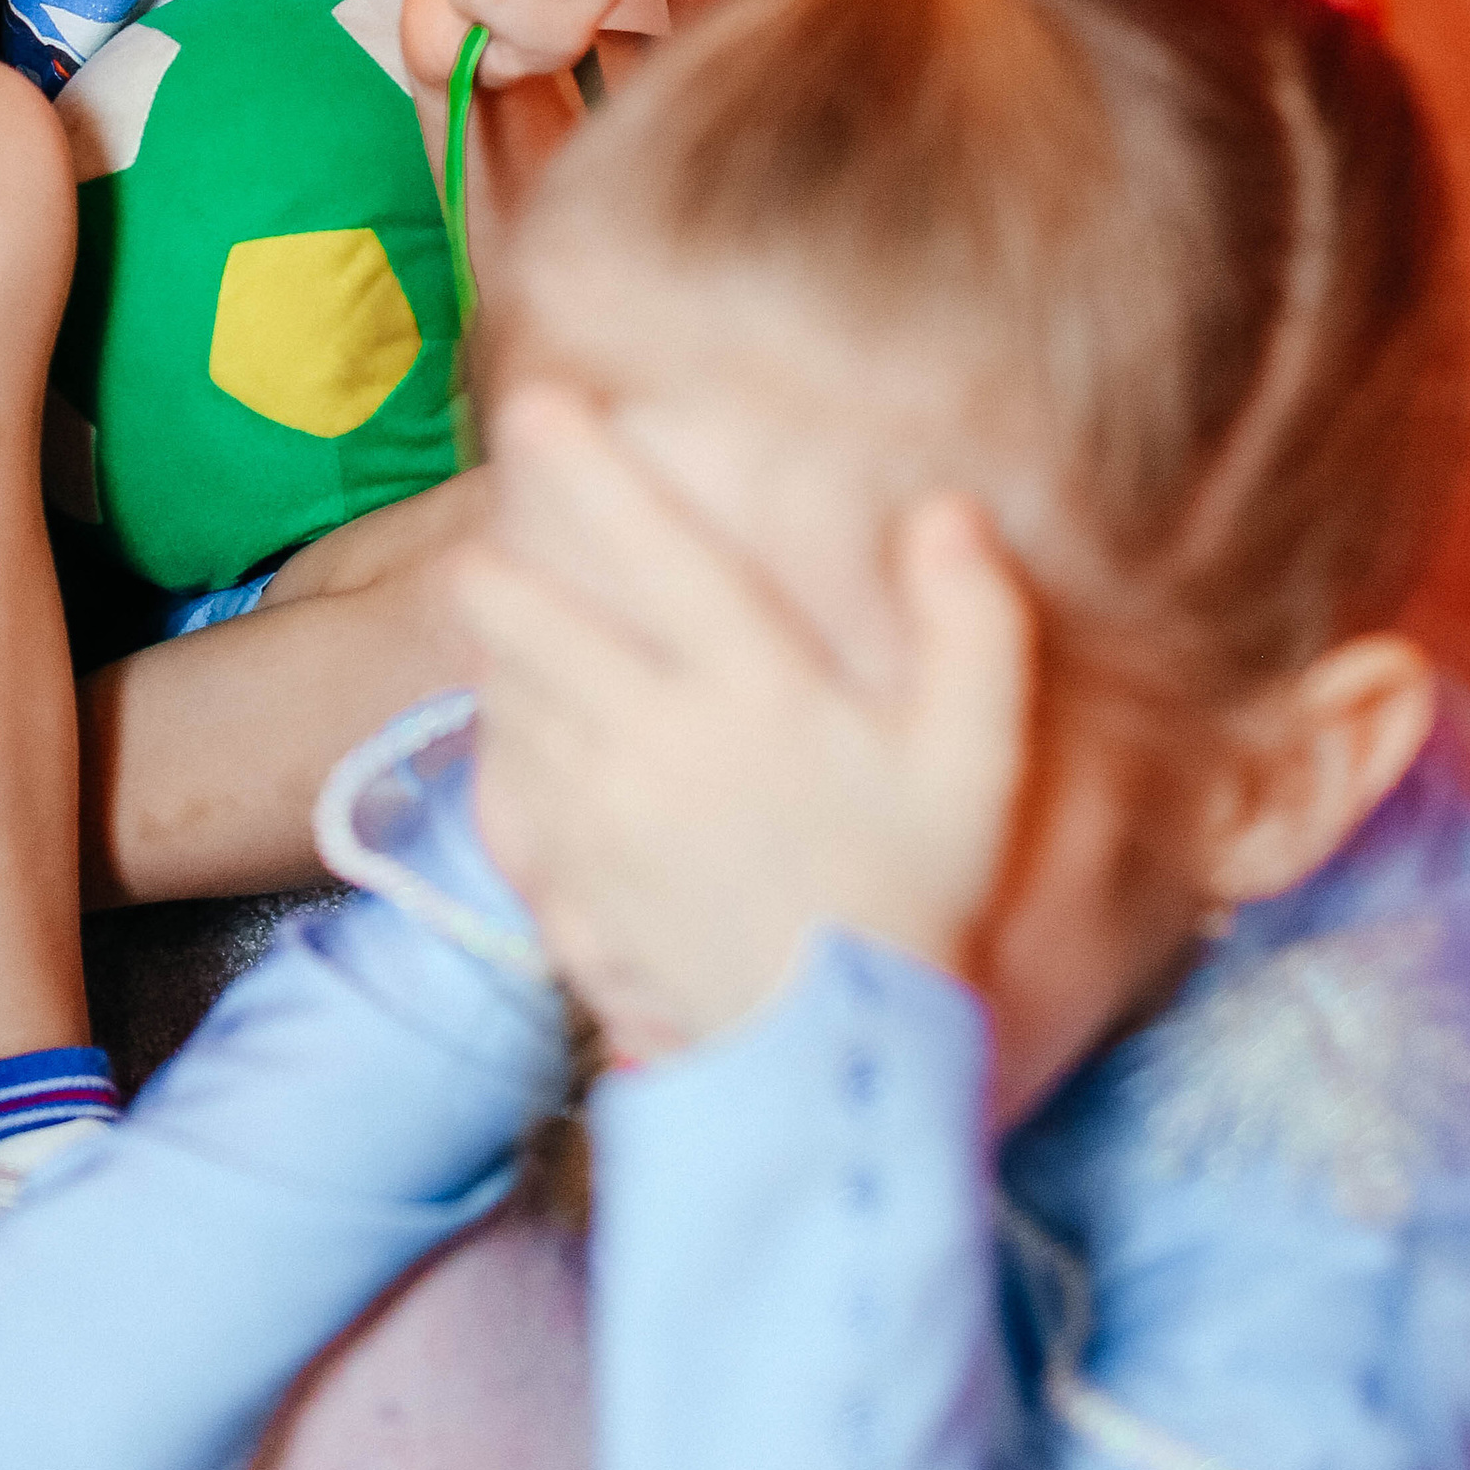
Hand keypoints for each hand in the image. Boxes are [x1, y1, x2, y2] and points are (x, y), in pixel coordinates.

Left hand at [457, 387, 1033, 1055]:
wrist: (837, 1066)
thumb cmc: (912, 896)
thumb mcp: (976, 762)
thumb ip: (973, 626)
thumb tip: (945, 510)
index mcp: (753, 692)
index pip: (648, 549)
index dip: (582, 467)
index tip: (536, 404)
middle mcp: (653, 738)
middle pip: (520, 613)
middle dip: (494, 558)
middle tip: (497, 530)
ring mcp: (594, 813)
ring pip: (499, 687)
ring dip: (492, 642)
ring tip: (504, 610)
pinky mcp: (562, 878)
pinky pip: (498, 779)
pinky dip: (495, 736)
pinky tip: (516, 721)